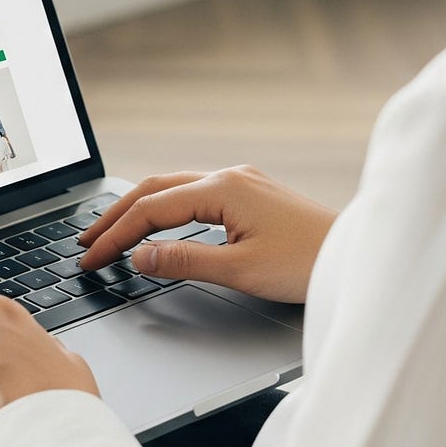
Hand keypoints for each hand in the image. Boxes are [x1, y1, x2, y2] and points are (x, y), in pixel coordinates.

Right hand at [76, 165, 336, 302]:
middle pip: (156, 189)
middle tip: (86, 242)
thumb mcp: (240, 270)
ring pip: (174, 188)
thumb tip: (139, 257)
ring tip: (110, 232)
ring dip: (139, 209)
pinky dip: (165, 209)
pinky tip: (157, 224)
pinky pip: (195, 194)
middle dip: (116, 215)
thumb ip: (184, 261)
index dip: (115, 235)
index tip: (90, 258)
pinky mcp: (252, 194)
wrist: (359, 256)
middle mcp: (230, 177)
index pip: (151, 209)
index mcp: (224, 189)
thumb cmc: (309, 264)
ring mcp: (243, 183)